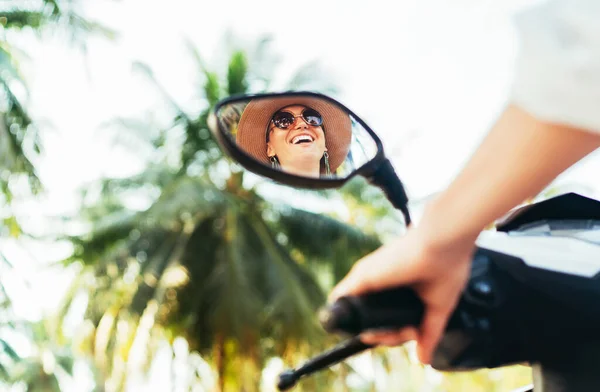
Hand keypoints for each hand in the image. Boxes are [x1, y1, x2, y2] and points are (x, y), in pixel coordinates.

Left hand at [328, 225, 474, 363]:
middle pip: (374, 319)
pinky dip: (354, 317)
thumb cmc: (448, 265)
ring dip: (377, 331)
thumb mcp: (438, 306)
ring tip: (393, 332)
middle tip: (407, 334)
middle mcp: (383, 281)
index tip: (411, 335)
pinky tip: (369, 329)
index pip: (389, 318)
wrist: (444, 242)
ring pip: (360, 314)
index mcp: (401, 286)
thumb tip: (423, 359)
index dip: (397, 333)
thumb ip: (428, 332)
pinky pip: (346, 300)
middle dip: (387, 335)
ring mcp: (371, 277)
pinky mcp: (362, 275)